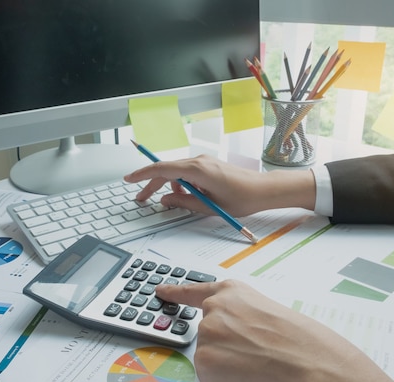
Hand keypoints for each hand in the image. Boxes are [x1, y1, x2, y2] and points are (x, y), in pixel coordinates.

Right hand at [123, 154, 315, 216]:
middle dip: (151, 185)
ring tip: (174, 203)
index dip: (142, 174)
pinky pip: (188, 173)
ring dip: (170, 187)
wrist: (264, 190)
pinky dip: (182, 185)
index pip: (162, 169)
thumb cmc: (243, 198)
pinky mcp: (209, 166)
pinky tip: (189, 197)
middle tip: (141, 199)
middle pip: (166, 170)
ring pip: (176, 173)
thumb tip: (165, 200)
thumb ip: (184, 203)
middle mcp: (199, 161)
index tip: (129, 179)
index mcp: (197, 170)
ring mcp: (204, 162)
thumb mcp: (209, 207)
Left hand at [156, 280, 393, 381]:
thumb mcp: (269, 312)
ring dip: (228, 366)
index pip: (194, 290)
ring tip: (260, 364)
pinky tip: (250, 377)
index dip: (176, 292)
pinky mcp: (204, 361)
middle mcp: (215, 308)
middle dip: (225, 347)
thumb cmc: (303, 341)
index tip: (160, 291)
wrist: (312, 364)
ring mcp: (207, 334)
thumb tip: (234, 336)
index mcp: (233, 291)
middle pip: (207, 334)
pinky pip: (211, 378)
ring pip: (209, 358)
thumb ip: (242, 315)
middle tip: (255, 354)